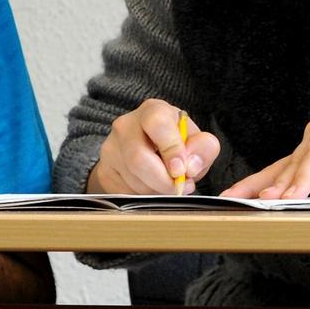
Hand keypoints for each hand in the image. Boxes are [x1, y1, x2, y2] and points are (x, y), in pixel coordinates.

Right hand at [86, 99, 220, 194]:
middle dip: (163, 181)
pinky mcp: (104, 171)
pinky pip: (124, 193)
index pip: (157, 124)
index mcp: (153, 111)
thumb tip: (191, 166)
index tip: (181, 170)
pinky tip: (153, 188)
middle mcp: (126, 125)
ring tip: (168, 185)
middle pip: (139, 158)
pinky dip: (144, 197)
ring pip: (133, 180)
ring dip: (157, 191)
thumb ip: (204, 148)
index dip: (171, 149)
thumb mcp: (197, 141)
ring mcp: (111, 148)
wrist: (150, 150)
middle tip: (179, 187)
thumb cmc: (177, 143)